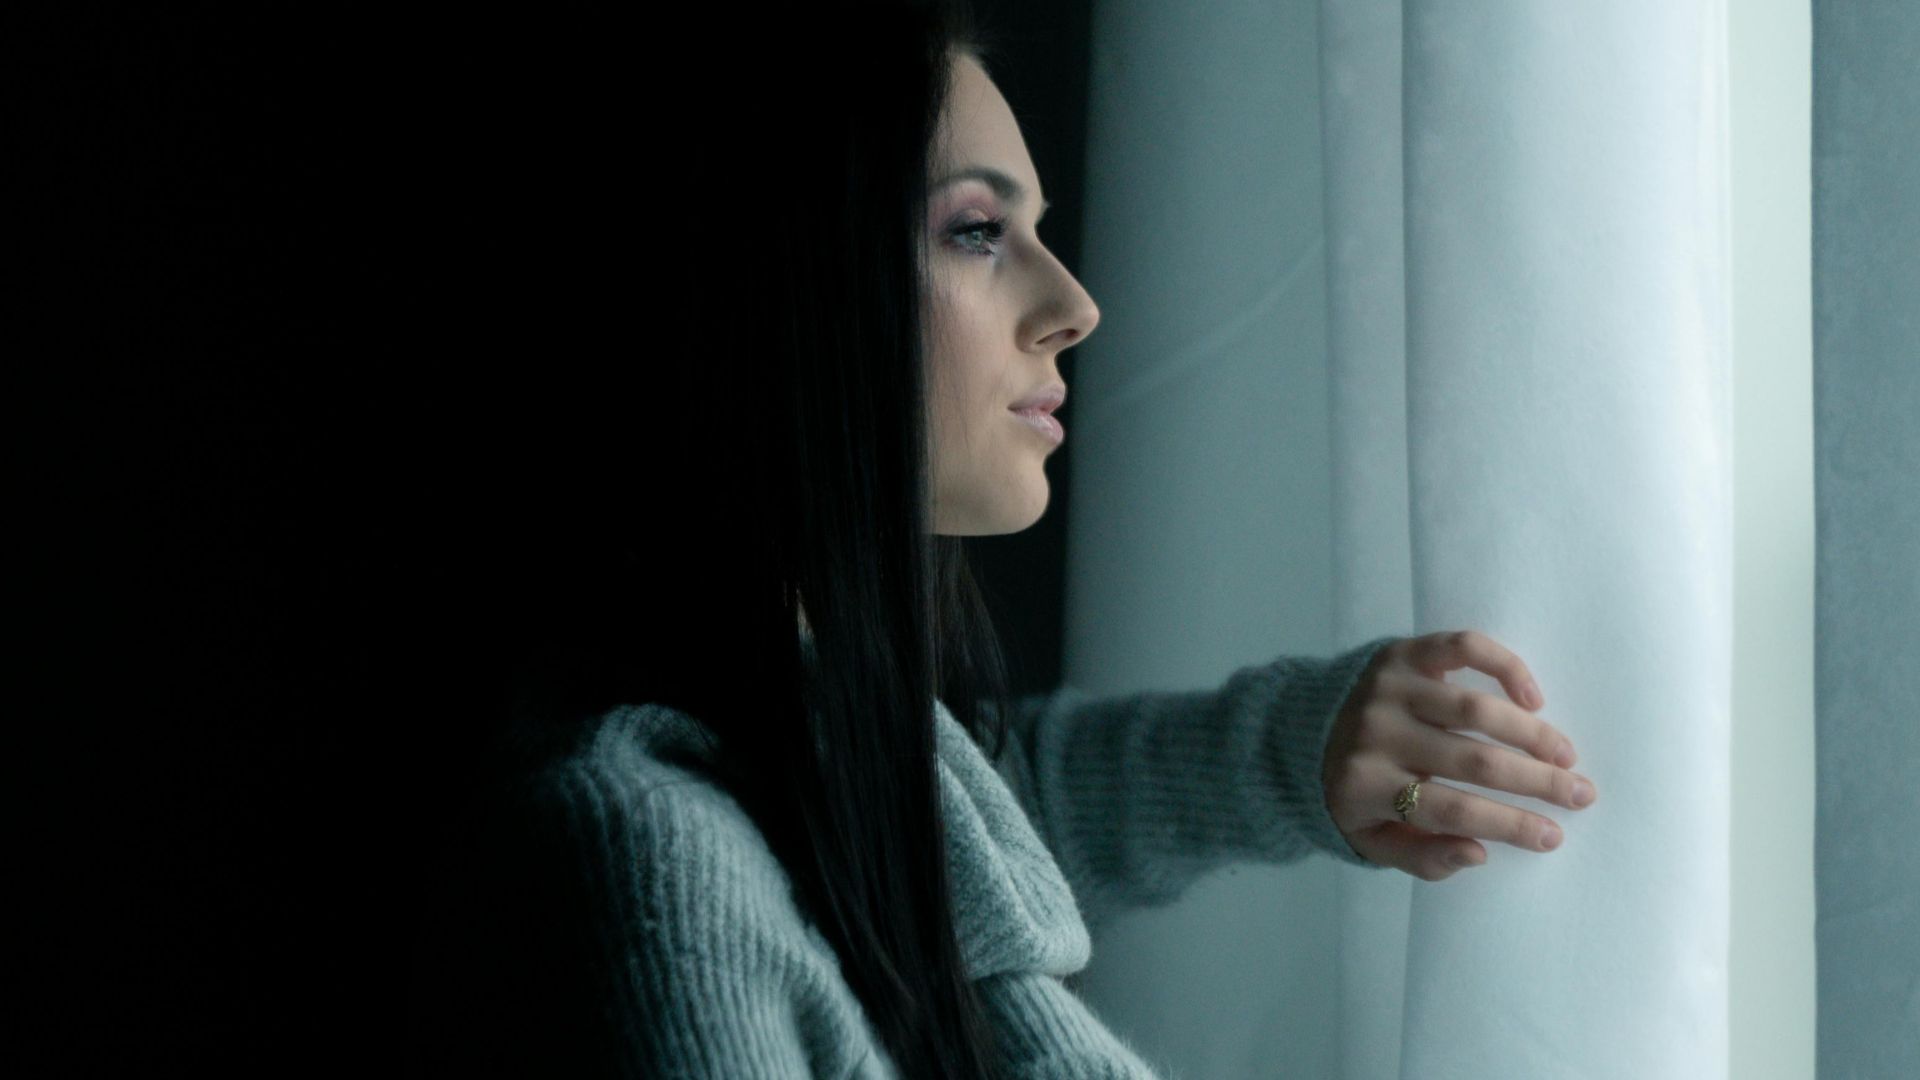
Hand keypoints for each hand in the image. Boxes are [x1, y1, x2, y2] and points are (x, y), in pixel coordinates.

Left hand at [1321, 630, 1597, 880]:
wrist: (1289, 730)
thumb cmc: (1347, 792)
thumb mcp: (1368, 839)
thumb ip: (1420, 857)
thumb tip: (1479, 853)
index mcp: (1366, 787)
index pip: (1453, 810)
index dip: (1509, 825)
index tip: (1552, 836)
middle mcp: (1377, 734)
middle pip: (1473, 761)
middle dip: (1538, 782)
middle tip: (1581, 795)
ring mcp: (1388, 688)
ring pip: (1475, 710)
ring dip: (1531, 733)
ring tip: (1565, 756)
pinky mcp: (1399, 653)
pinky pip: (1461, 648)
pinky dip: (1504, 667)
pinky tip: (1533, 697)